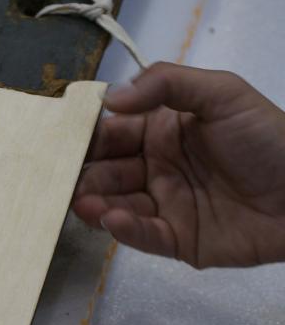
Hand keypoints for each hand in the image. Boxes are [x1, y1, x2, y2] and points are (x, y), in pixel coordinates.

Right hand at [73, 63, 284, 267]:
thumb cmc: (269, 139)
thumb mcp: (223, 93)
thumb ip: (167, 83)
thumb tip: (109, 99)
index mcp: (162, 130)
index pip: (112, 132)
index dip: (86, 135)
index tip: (61, 139)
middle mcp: (156, 167)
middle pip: (105, 170)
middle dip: (81, 173)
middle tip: (61, 178)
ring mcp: (165, 205)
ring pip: (116, 204)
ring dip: (95, 202)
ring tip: (82, 202)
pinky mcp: (178, 240)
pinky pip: (143, 235)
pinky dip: (124, 228)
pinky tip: (112, 218)